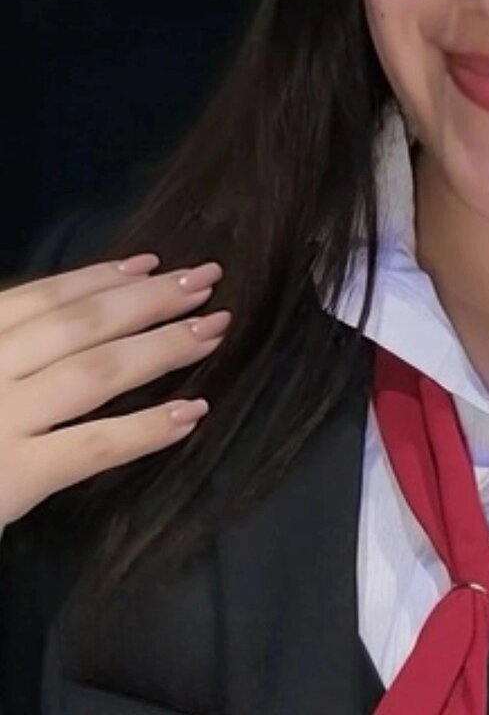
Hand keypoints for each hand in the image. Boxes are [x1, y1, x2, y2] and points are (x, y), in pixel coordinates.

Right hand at [0, 254, 229, 525]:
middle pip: (80, 325)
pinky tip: (193, 412)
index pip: (40, 298)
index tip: (152, 264)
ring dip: (163, 347)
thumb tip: (66, 312)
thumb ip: (5, 345)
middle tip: (208, 279)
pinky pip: (94, 446)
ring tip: (214, 330)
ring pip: (96, 373)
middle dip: (149, 300)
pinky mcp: (13, 478)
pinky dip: (148, 427)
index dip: (101, 278)